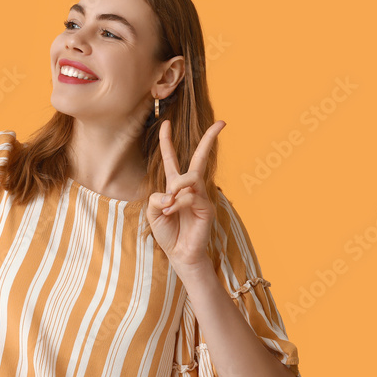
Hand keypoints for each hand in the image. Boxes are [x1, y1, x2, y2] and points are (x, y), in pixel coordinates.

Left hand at [146, 118, 226, 276]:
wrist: (179, 254)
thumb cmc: (167, 232)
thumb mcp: (153, 212)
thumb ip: (157, 198)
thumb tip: (172, 192)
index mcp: (175, 185)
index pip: (171, 158)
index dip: (166, 140)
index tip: (165, 122)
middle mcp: (191, 187)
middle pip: (200, 157)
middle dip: (209, 138)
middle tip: (222, 122)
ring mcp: (201, 196)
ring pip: (191, 177)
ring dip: (176, 187)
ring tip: (169, 203)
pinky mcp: (207, 207)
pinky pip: (190, 196)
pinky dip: (178, 203)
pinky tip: (172, 213)